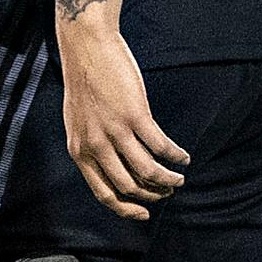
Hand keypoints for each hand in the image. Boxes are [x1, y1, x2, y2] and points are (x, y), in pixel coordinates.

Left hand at [54, 12, 185, 219]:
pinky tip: (182, 157)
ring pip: (147, 171)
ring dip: (167, 180)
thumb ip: (92, 146)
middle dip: (152, 195)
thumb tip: (113, 166)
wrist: (86, 48)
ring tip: (179, 179)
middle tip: (168, 192)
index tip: (145, 214)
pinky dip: (174, 156)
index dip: (126, 209)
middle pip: (129, 186)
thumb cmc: (85, 83)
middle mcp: (95, 146)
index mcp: (80, 151)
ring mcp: (115, 131)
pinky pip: (160, 146)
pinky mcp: (134, 115)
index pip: (104, 193)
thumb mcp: (78, 122)